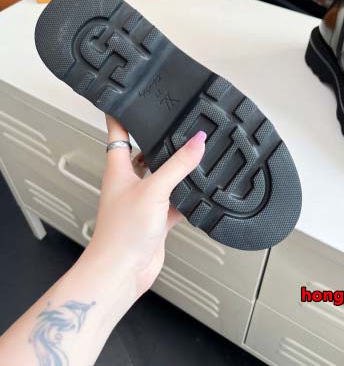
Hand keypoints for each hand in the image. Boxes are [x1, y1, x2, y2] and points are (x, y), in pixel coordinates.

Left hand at [83, 115, 205, 303]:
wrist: (122, 272)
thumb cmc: (120, 234)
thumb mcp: (153, 190)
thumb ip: (178, 165)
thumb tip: (196, 142)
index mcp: (118, 169)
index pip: (117, 132)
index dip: (122, 113)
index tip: (129, 97)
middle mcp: (129, 183)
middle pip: (144, 154)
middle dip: (159, 142)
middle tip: (176, 126)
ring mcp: (143, 201)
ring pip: (162, 178)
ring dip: (176, 170)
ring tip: (194, 156)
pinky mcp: (155, 219)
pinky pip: (174, 202)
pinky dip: (186, 198)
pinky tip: (199, 193)